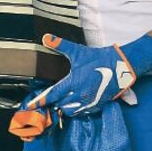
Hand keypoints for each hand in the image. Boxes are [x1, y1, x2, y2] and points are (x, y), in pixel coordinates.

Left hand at [27, 33, 151, 116]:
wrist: (121, 65)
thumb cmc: (98, 58)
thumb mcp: (78, 51)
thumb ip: (60, 45)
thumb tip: (45, 37)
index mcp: (72, 82)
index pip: (52, 95)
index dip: (40, 101)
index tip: (30, 106)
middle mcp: (80, 94)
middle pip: (60, 105)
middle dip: (54, 103)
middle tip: (51, 99)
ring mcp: (89, 101)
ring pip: (71, 111)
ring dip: (65, 107)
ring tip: (63, 101)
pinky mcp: (98, 105)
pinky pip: (83, 113)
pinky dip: (77, 110)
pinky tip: (76, 103)